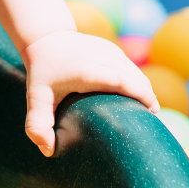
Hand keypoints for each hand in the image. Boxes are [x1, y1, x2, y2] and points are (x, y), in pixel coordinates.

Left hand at [21, 30, 159, 156]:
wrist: (46, 37)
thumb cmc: (42, 70)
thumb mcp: (36, 95)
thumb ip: (38, 123)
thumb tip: (49, 150)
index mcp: (88, 70)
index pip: (121, 80)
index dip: (140, 94)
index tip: (151, 112)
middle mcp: (104, 57)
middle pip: (136, 78)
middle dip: (148, 98)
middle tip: (150, 124)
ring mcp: (111, 52)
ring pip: (138, 74)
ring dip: (145, 92)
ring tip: (146, 115)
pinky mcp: (115, 51)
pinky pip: (134, 70)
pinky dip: (140, 85)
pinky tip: (138, 102)